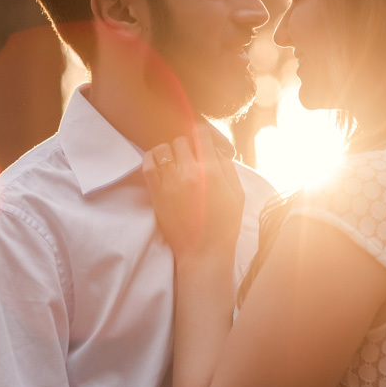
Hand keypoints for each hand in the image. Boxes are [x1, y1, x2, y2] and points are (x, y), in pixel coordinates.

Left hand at [141, 125, 243, 260]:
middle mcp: (189, 172)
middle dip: (186, 145)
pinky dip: (151, 158)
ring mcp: (170, 182)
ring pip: (162, 149)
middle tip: (190, 156)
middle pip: (180, 140)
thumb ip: (228, 168)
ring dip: (169, 151)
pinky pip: (147, 164)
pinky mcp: (156, 193)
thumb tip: (216, 151)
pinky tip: (159, 163)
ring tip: (174, 161)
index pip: (201, 134)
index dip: (202, 134)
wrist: (203, 253)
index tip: (202, 140)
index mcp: (211, 171)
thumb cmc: (224, 226)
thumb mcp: (237, 195)